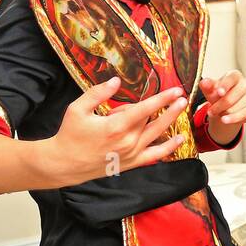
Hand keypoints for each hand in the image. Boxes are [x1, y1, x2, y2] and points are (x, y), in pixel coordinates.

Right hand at [47, 77, 188, 182]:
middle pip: (151, 119)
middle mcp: (128, 141)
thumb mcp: (77, 109)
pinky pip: (156, 156)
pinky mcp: (132, 163)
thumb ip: (97, 93)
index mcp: (116, 127)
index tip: (176, 91)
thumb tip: (116, 81)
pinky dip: (169, 147)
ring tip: (182, 108)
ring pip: (157, 134)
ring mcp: (131, 154)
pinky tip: (180, 138)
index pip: (146, 109)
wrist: (64, 164)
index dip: (162, 99)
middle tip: (182, 96)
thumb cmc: (70, 135)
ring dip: (171, 121)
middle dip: (167, 107)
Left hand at [199, 70, 245, 143]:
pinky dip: (233, 118)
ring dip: (224, 113)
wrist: (226, 104)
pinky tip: (225, 120)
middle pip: (231, 97)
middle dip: (219, 106)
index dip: (225, 86)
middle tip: (210, 112)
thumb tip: (204, 83)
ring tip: (217, 114)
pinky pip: (243, 114)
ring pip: (236, 107)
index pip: (231, 78)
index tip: (219, 93)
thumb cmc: (219, 93)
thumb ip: (207, 85)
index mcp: (235, 75)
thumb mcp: (211, 89)